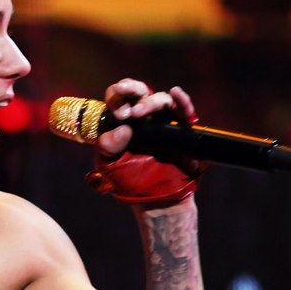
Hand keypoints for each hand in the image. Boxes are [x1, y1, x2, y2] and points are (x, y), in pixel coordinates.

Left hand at [87, 79, 203, 204]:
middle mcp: (142, 117)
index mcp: (122, 121)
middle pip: (138, 92)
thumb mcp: (108, 165)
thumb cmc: (129, 180)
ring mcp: (163, 122)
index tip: (118, 113)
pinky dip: (182, 100)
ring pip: (160, 100)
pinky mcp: (182, 130)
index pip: (117, 99)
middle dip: (130, 89)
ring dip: (150, 102)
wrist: (155, 200)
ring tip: (140, 112)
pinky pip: (183, 110)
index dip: (116, 99)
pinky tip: (176, 93)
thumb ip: (107, 147)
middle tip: (123, 92)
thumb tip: (122, 129)